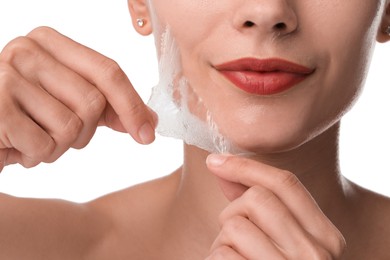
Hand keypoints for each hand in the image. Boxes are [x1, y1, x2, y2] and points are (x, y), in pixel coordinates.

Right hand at [0, 27, 156, 171]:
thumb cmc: (25, 118)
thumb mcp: (68, 104)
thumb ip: (108, 107)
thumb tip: (149, 122)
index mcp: (50, 42)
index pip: (108, 71)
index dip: (132, 105)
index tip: (147, 134)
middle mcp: (27, 50)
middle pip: (93, 102)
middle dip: (84, 133)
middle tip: (59, 137)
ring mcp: (7, 76)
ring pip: (71, 127)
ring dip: (58, 147)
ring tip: (34, 138)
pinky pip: (44, 146)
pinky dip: (36, 156)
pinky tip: (16, 146)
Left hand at [205, 154, 345, 258]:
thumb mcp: (279, 241)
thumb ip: (257, 206)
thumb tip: (222, 168)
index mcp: (325, 238)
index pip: (286, 184)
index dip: (246, 166)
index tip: (215, 161)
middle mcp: (315, 255)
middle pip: (257, 199)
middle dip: (233, 211)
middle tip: (234, 233)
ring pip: (235, 225)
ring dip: (223, 240)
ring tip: (235, 258)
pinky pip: (222, 254)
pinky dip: (215, 259)